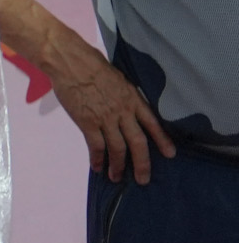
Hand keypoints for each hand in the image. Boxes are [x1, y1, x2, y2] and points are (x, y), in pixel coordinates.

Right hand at [47, 39, 174, 182]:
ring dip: (118, 165)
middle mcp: (123, 112)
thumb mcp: (119, 79)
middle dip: (142, 163)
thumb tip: (128, 108)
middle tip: (143, 179)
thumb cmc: (93, 65)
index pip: (153, 123)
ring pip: (117, 148)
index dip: (162, 140)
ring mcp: (105, 118)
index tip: (170, 154)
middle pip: (138, 142)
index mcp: (133, 99)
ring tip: (116, 177)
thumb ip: (126, 96)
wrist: (71, 63)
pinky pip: (96, 145)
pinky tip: (98, 167)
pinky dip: (97, 159)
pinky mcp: (87, 122)